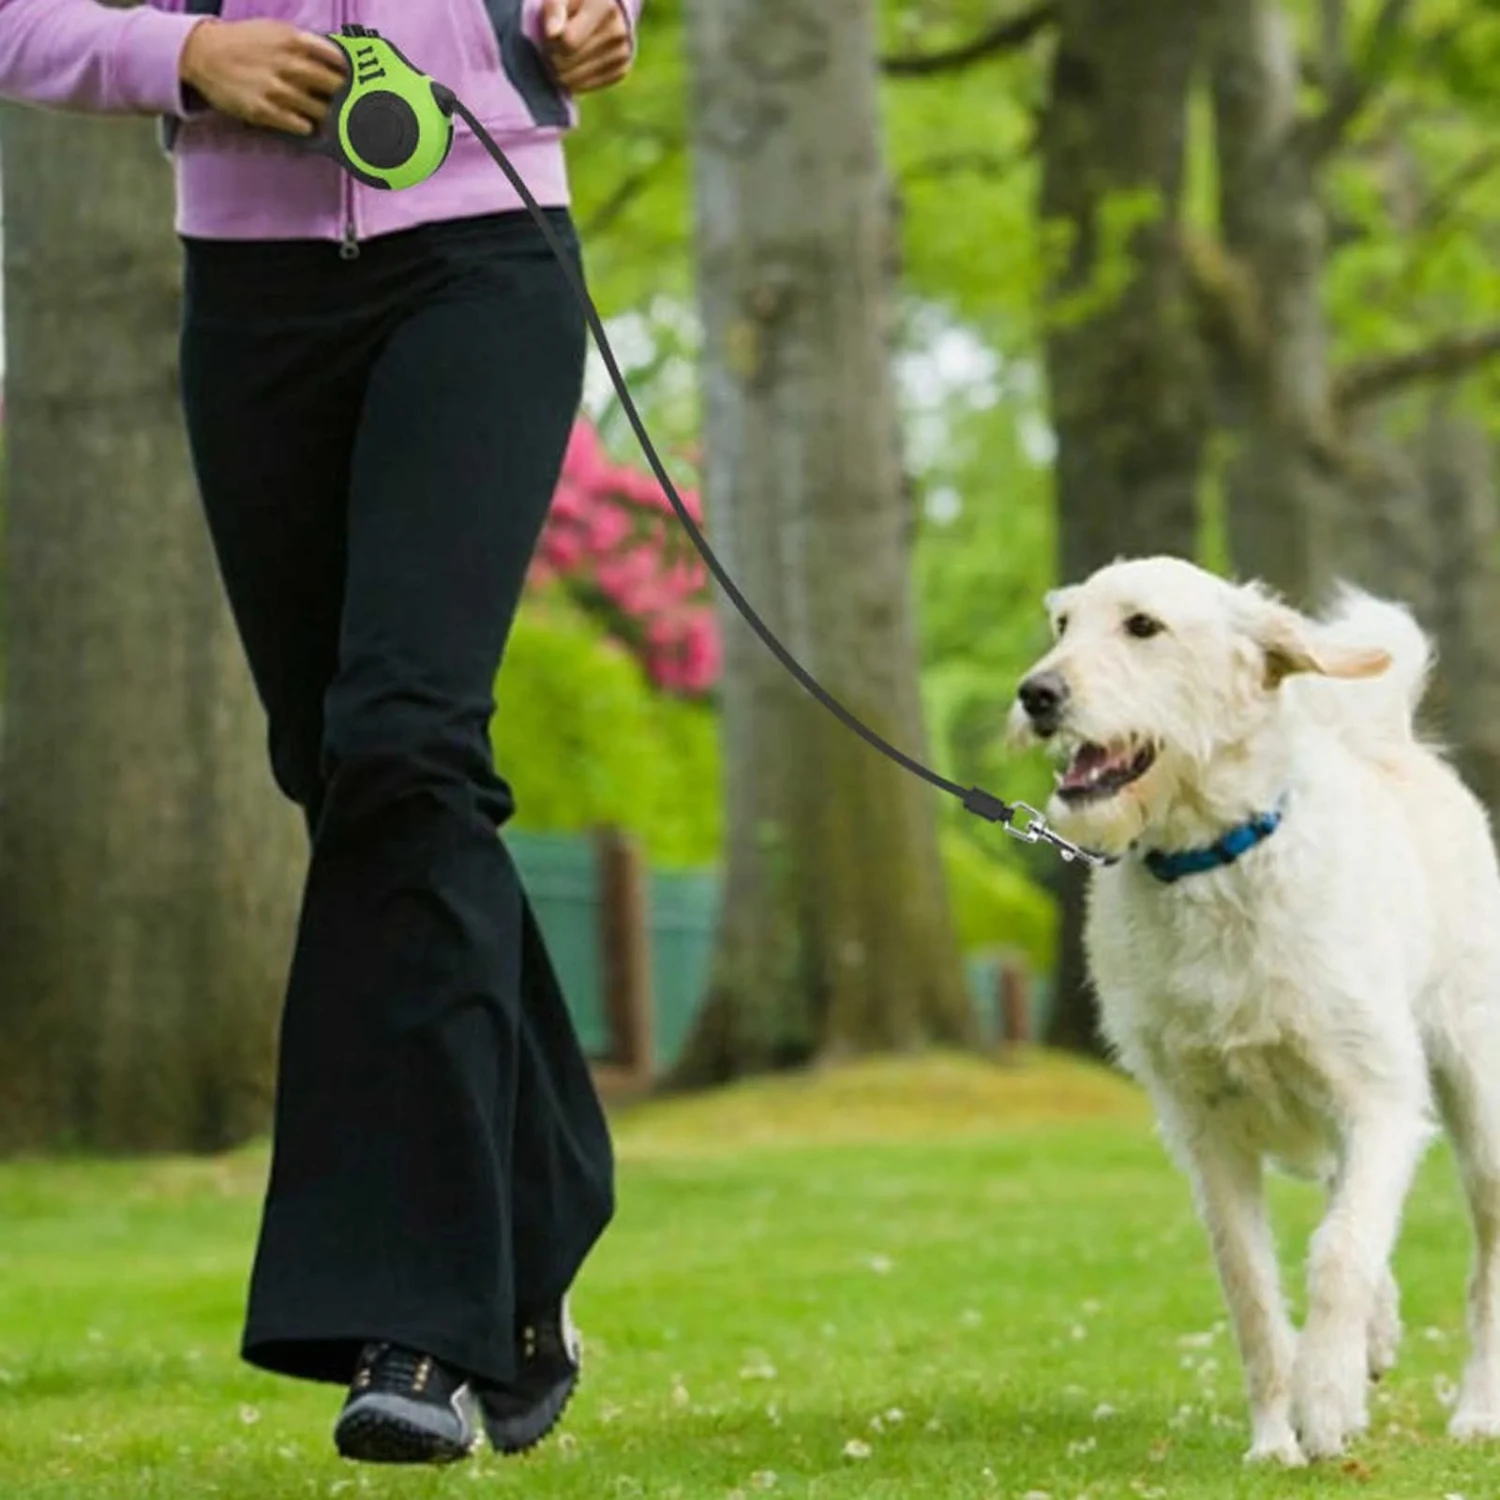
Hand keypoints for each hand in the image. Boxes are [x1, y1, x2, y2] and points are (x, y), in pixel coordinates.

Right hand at [179, 20, 347, 135]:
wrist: (204, 53)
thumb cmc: (243, 42)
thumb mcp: (274, 30)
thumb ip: (304, 43)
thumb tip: (336, 59)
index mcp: (293, 40)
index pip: (337, 60)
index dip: (348, 74)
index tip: (352, 82)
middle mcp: (288, 64)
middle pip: (334, 88)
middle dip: (342, 97)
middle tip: (343, 104)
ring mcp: (277, 89)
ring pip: (320, 110)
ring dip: (325, 116)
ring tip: (323, 117)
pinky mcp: (265, 110)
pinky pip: (300, 126)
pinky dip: (307, 127)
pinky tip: (305, 124)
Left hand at [541, 0, 633, 94]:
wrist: (599, 11)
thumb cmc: (574, 1)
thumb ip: (554, 9)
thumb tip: (553, 34)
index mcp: (605, 6)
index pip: (568, 42)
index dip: (551, 41)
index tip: (550, 32)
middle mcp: (619, 31)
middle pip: (569, 62)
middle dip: (553, 56)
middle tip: (553, 44)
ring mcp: (623, 53)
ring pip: (574, 79)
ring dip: (560, 70)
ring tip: (562, 53)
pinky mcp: (622, 71)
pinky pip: (585, 87)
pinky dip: (572, 80)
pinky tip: (573, 64)